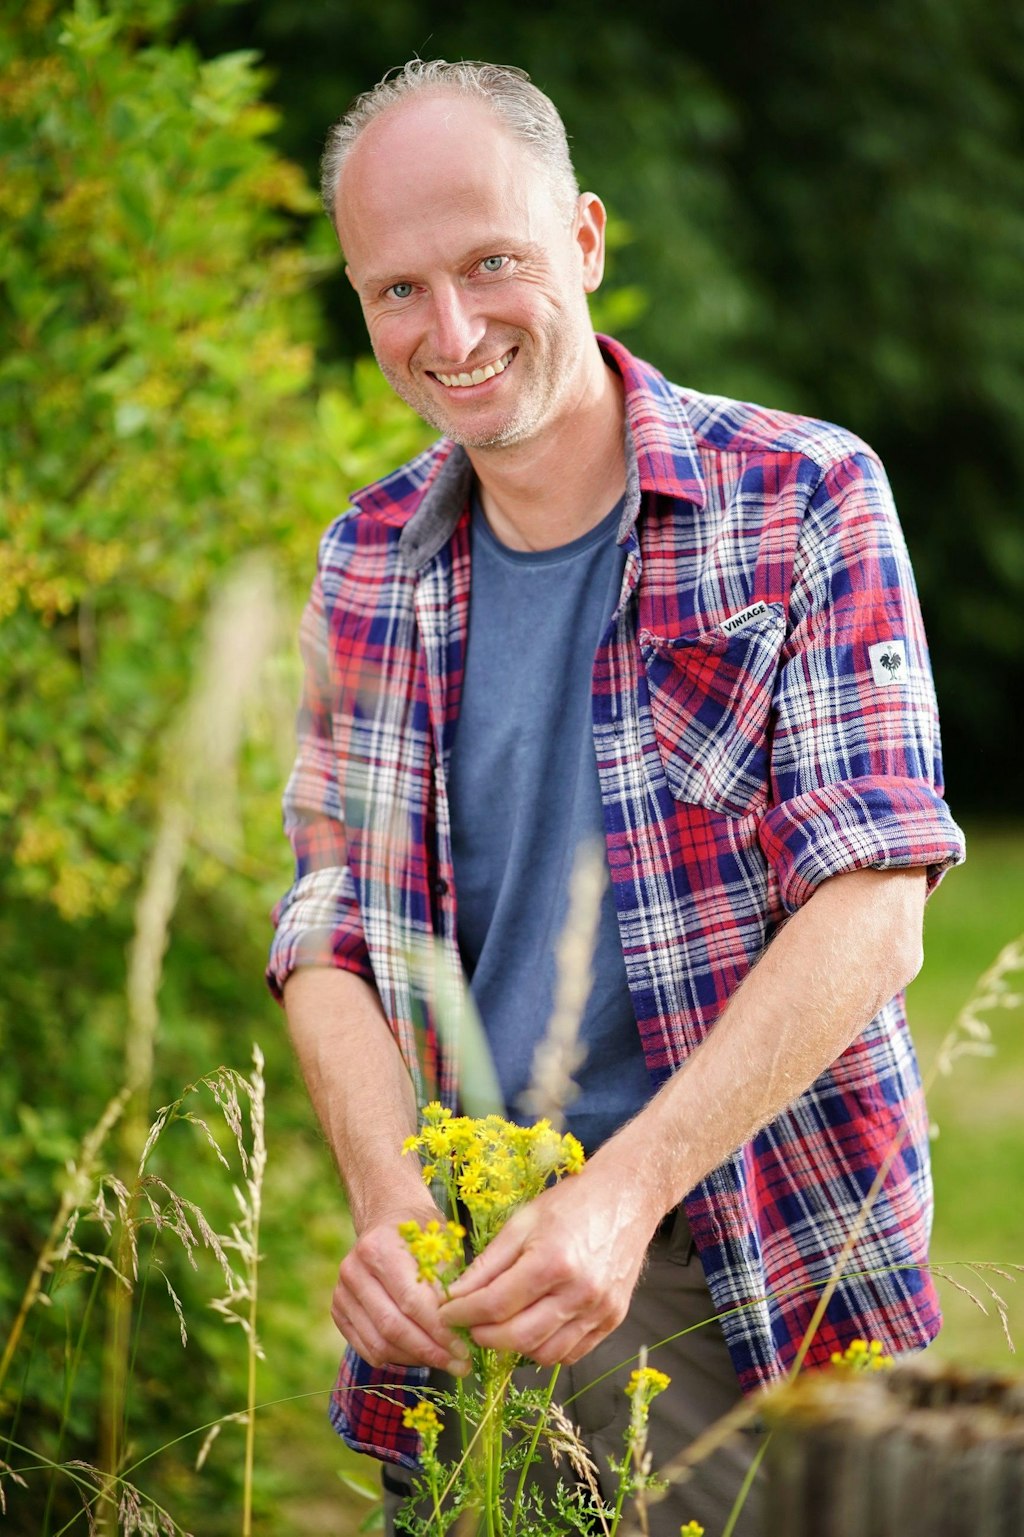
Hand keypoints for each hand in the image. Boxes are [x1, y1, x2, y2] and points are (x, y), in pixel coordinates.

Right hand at [332, 1207, 470, 1375]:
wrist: (387, 1221)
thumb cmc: (422, 1234)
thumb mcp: (442, 1244)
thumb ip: (450, 1282)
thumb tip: (463, 1328)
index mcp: (379, 1247)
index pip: (411, 1300)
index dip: (439, 1330)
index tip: (465, 1349)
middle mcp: (353, 1270)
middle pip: (393, 1326)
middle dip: (430, 1351)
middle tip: (459, 1365)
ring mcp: (341, 1292)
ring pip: (379, 1343)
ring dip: (415, 1359)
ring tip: (443, 1361)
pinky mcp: (338, 1311)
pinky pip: (368, 1348)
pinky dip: (397, 1358)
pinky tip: (420, 1354)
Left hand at [438, 1167, 658, 1365]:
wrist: (625, 1199)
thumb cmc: (570, 1204)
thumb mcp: (521, 1222)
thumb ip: (488, 1263)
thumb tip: (456, 1295)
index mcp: (552, 1261)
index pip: (496, 1304)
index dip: (464, 1314)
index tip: (447, 1313)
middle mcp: (579, 1291)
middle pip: (519, 1338)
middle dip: (485, 1337)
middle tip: (470, 1325)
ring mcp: (599, 1309)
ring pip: (546, 1354)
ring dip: (515, 1347)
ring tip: (502, 1326)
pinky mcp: (613, 1319)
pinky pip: (572, 1353)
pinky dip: (546, 1349)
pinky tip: (534, 1328)